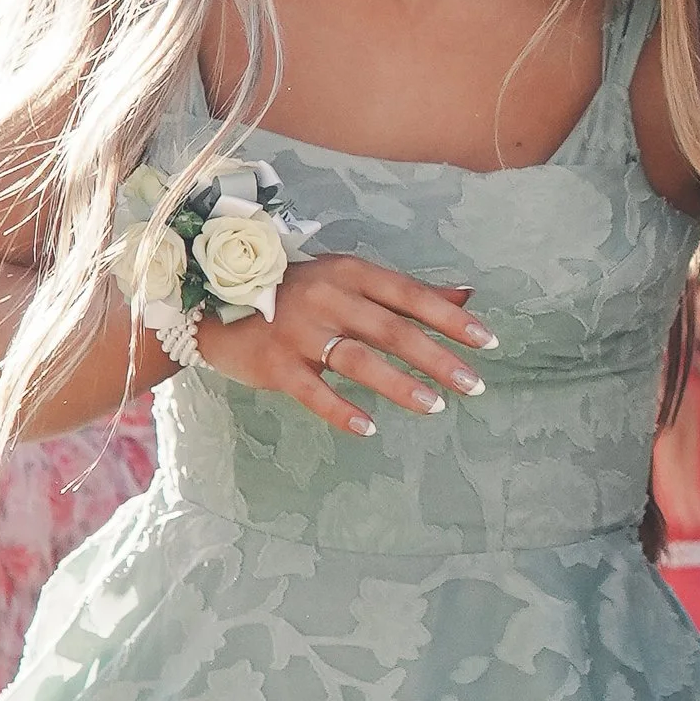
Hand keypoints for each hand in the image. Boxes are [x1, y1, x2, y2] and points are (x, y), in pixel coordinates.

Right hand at [197, 252, 494, 438]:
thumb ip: (405, 292)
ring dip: (400, 384)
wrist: (211, 304)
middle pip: (393, 329)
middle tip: (475, 384)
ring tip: (436, 405)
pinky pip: (312, 391)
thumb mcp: (348, 280)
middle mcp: (328, 297)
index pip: (411, 295)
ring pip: (358, 359)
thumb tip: (467, 293)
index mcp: (351, 272)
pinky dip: (340, 409)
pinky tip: (368, 428)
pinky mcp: (275, 363)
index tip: (488, 342)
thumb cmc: (294, 292)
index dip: (452, 318)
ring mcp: (299, 330)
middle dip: (439, 358)